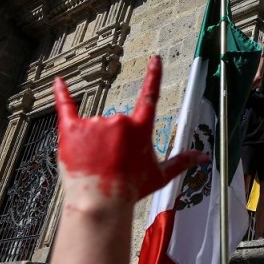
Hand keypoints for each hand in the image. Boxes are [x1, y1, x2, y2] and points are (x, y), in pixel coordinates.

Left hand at [54, 55, 208, 203]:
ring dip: (96, 142)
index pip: (150, 95)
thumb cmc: (130, 190)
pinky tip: (59, 82)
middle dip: (116, 142)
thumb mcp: (160, 176)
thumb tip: (204, 158)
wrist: (100, 203)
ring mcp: (95, 123)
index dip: (154, 76)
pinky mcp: (71, 129)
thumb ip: (182, 162)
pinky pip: (66, 106)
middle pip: (119, 123)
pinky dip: (62, 92)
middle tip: (114, 165)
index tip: (155, 60)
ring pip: (97, 126)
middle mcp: (119, 120)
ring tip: (96, 165)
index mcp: (141, 128)